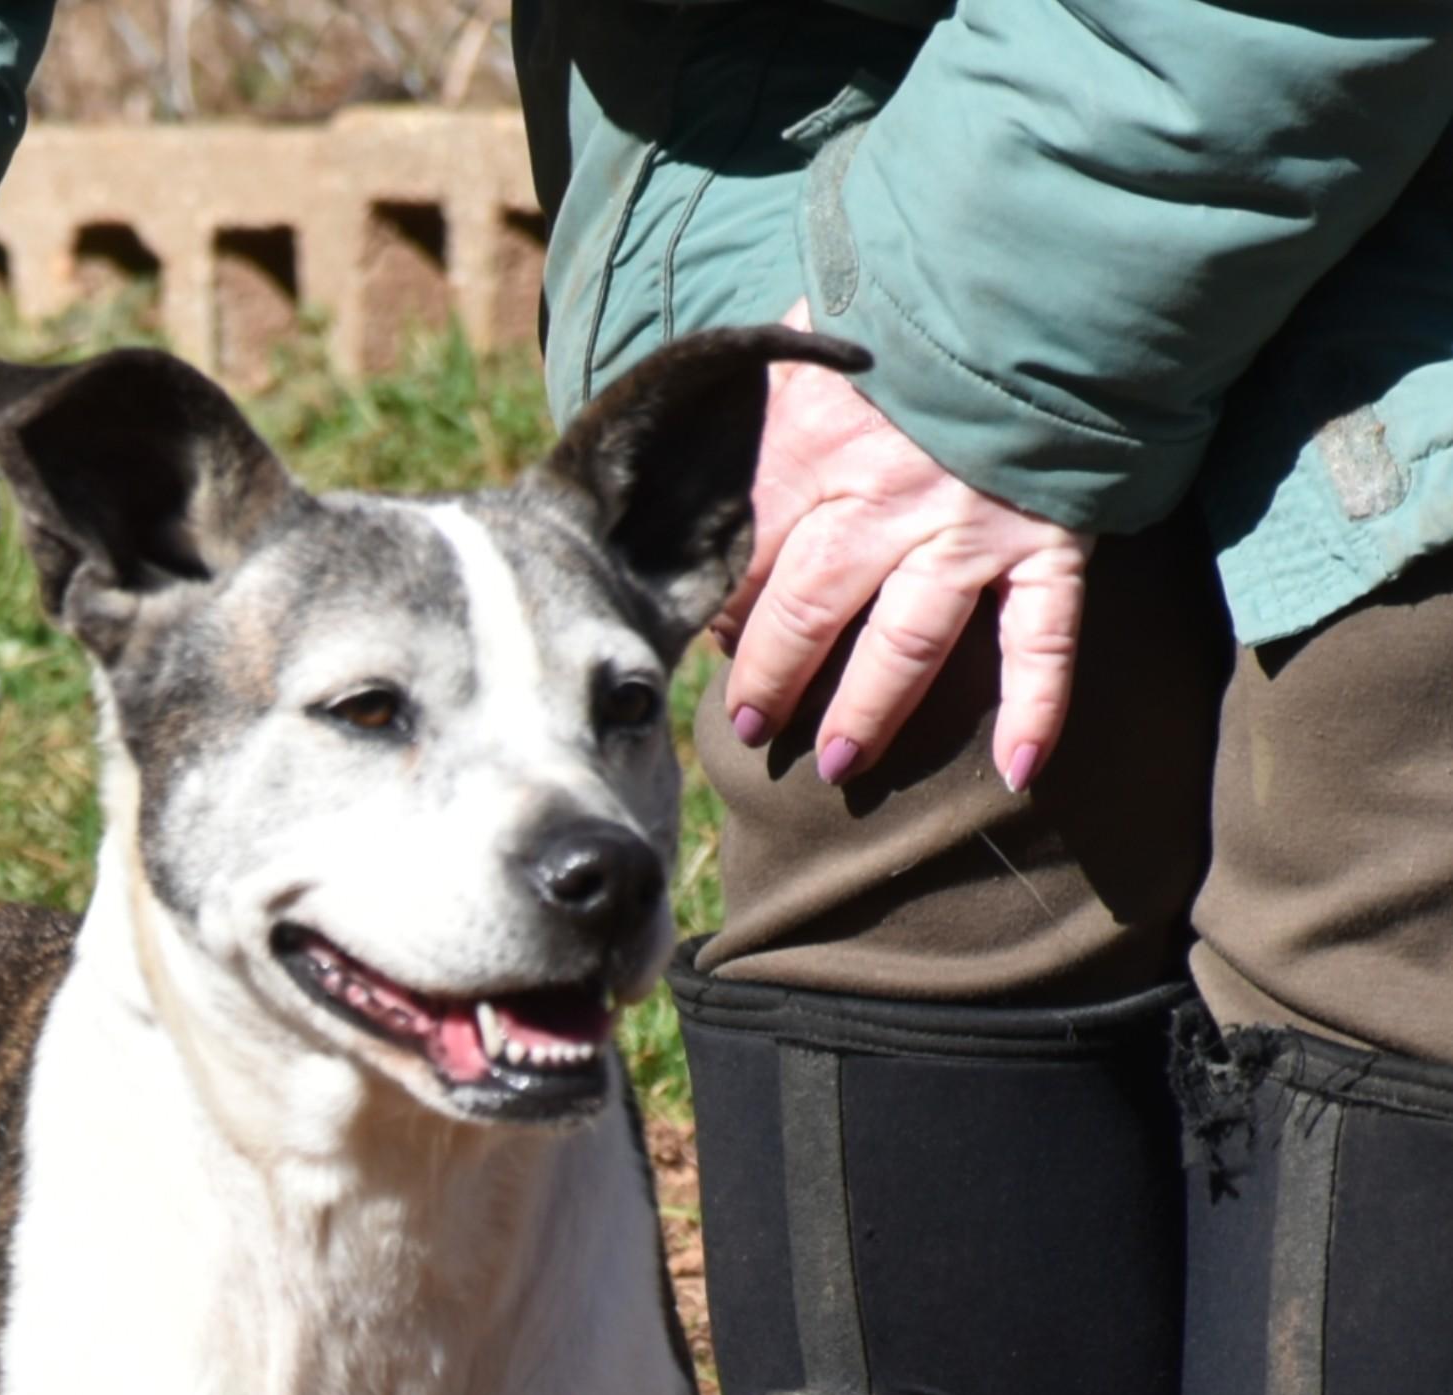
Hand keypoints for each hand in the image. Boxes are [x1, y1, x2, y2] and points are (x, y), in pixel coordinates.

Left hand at [717, 309, 1093, 792]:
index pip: (746, 559)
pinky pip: (1043, 641)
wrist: (1045, 260)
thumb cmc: (919, 298)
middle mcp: (883, 501)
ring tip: (838, 764)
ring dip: (869, 713)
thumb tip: (708, 452)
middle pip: (808, 617)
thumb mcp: (817, 335)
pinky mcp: (1048, 539)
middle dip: (772, 682)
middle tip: (751, 729)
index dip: (724, 612)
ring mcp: (969, 529)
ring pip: (904, 648)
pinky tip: (1018, 770)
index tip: (714, 644)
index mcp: (815, 448)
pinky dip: (1037, 708)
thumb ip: (768, 398)